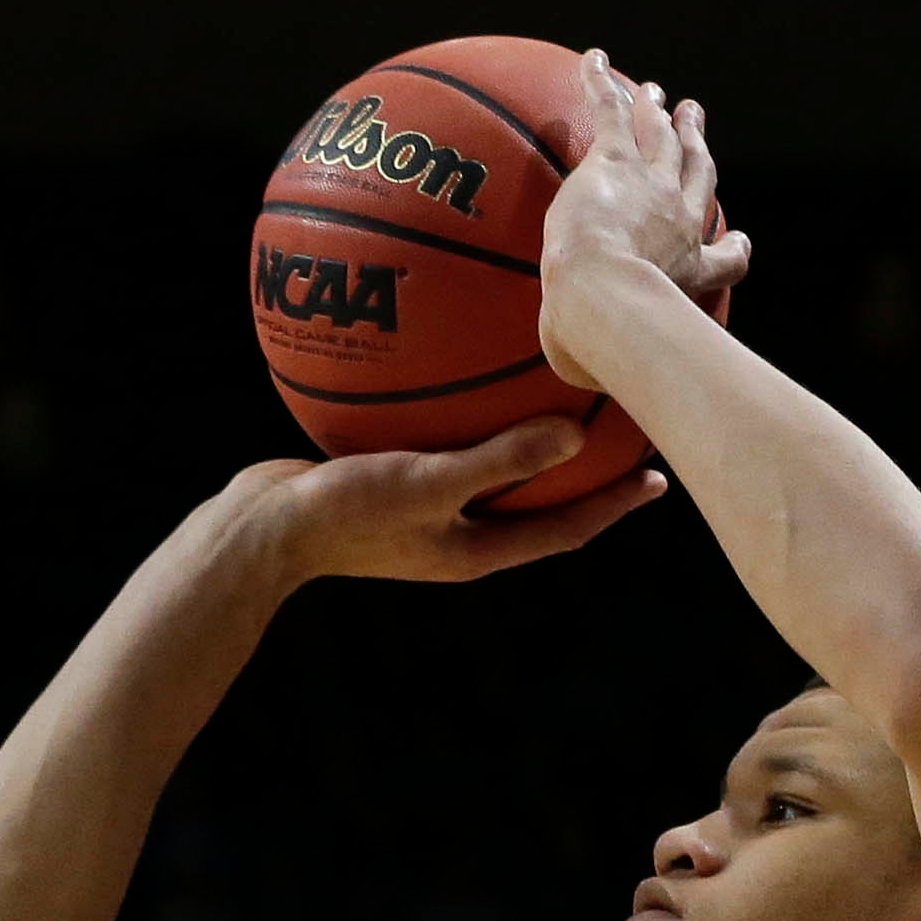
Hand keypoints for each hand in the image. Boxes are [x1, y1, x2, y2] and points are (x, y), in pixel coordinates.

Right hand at [218, 419, 667, 586]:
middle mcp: (460, 536)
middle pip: (543, 503)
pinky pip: (450, 448)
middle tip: (628, 431)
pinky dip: (471, 417)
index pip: (567, 528)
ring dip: (532, 444)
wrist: (260, 531)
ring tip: (565, 398)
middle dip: (588, 471)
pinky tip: (468, 370)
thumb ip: (500, 459)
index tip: (659, 476)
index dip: (616, 504)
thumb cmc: (342, 514)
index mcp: (478, 550)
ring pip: (498, 475)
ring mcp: (426, 514)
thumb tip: (576, 433)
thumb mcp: (427, 482)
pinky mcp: (394, 485)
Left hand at [538, 52, 750, 386]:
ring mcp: (650, 185)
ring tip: (654, 93)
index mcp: (690, 273)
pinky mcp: (613, 162)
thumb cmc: (606, 346)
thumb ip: (608, 373)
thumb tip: (581, 395)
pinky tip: (592, 61)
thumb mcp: (616, 370)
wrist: (602, 300)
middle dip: (696, 144)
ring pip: (660, 136)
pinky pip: (610, 111)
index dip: (730, 248)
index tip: (735, 241)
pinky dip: (601, 84)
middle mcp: (680, 222)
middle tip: (694, 121)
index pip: (723, 259)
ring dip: (657, 111)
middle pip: (695, 173)